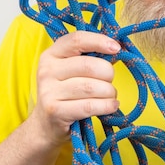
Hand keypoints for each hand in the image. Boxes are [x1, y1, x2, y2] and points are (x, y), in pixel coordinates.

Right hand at [31, 31, 120, 146]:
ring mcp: (48, 91)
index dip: (99, 41)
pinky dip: (106, 106)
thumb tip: (117, 48)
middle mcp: (47, 70)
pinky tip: (112, 106)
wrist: (46, 125)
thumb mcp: (72, 70)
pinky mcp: (55, 111)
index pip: (77, 39)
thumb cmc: (67, 93)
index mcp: (51, 54)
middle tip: (110, 82)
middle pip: (89, 65)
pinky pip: (89, 105)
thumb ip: (90, 57)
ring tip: (109, 96)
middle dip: (108, 74)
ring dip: (109, 92)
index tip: (116, 48)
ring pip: (92, 87)